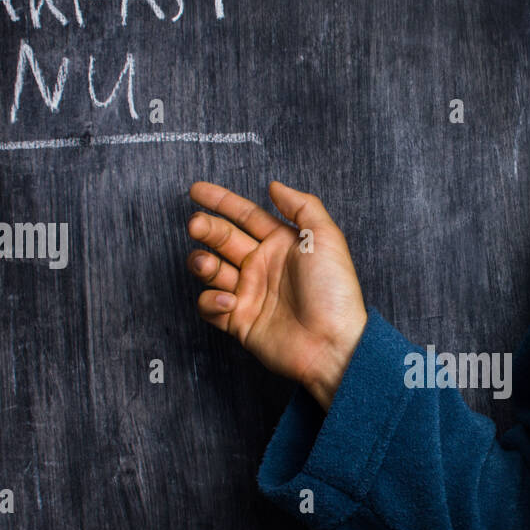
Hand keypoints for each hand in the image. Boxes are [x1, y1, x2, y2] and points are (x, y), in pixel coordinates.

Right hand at [186, 180, 367, 410]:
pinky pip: (211, 306)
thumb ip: (302, 206)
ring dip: (201, 262)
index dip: (221, 201)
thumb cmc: (334, 293)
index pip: (244, 216)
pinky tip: (229, 301)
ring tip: (206, 264)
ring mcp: (250, 294)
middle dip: (205, 228)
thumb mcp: (326, 239)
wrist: (332, 344)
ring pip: (211, 270)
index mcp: (281, 244)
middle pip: (223, 238)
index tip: (196, 190)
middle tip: (196, 225)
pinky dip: (211, 301)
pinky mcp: (240, 322)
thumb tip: (274, 185)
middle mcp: (263, 266)